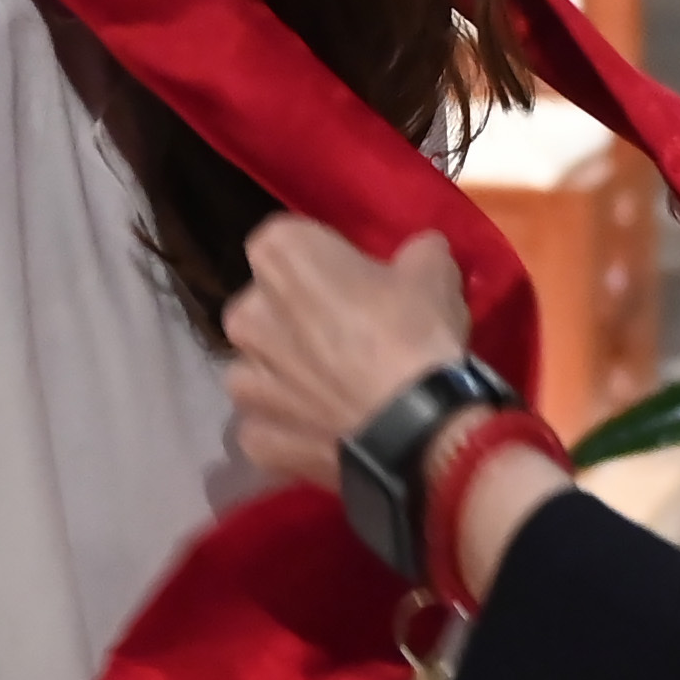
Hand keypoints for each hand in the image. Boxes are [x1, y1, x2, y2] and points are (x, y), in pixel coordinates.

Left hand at [225, 219, 473, 493]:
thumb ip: (415, 254)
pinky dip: (293, 427)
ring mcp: (245, 380)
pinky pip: (269, 424)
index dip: (323, 262)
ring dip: (289, 374)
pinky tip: (329, 430)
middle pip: (267, 307)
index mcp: (280, 256)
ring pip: (262, 368)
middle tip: (349, 335)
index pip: (289, 244)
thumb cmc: (416, 334)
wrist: (418, 429)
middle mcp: (246, 314)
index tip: (355, 281)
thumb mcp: (434, 271)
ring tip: (337, 389)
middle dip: (297, 317)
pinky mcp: (254, 435)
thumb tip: (418, 255)